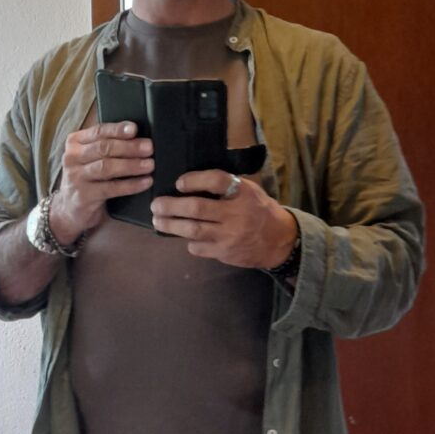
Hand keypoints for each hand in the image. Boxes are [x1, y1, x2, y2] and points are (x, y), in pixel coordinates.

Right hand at [49, 122, 153, 243]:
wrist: (69, 209)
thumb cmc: (87, 179)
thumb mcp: (91, 158)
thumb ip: (106, 146)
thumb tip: (137, 137)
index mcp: (75, 142)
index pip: (99, 131)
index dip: (118, 129)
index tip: (135, 129)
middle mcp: (72, 157)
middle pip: (104, 148)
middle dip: (129, 147)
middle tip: (149, 148)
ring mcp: (76, 177)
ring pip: (106, 167)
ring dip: (131, 165)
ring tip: (149, 165)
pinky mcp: (83, 196)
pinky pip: (110, 188)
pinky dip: (130, 185)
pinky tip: (144, 182)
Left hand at [151, 170, 297, 268]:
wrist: (278, 241)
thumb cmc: (259, 210)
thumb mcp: (249, 191)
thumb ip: (227, 186)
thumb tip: (192, 182)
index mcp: (243, 193)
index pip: (216, 181)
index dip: (194, 180)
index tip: (179, 183)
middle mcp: (235, 214)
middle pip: (196, 208)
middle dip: (171, 206)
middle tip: (156, 205)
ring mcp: (228, 235)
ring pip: (192, 230)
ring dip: (171, 225)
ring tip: (158, 220)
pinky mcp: (224, 253)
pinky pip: (198, 247)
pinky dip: (188, 241)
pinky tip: (184, 236)